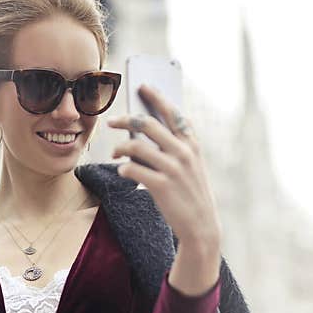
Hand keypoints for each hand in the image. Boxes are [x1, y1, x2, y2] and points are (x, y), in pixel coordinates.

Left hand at [106, 84, 221, 251]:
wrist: (201, 226)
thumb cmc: (190, 193)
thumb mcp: (191, 166)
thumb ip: (175, 147)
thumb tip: (144, 131)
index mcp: (191, 144)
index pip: (172, 112)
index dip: (156, 97)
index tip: (142, 87)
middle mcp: (183, 152)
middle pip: (148, 124)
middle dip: (126, 119)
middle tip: (112, 121)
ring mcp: (173, 168)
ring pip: (136, 146)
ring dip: (120, 148)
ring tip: (115, 153)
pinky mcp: (161, 186)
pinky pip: (133, 170)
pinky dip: (124, 169)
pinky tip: (123, 171)